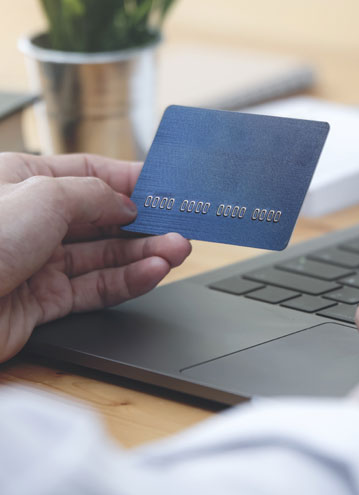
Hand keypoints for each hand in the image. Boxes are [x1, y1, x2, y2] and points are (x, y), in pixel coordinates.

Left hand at [0, 153, 190, 362]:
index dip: (129, 179)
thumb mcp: (42, 195)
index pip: (89, 175)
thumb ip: (94, 195)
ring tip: (178, 250)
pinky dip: (127, 281)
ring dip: (144, 254)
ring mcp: (39, 263)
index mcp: (24, 181)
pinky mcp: (44, 302)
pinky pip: (96, 288)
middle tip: (180, 225)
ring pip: (104, 256)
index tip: (163, 186)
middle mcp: (34, 222)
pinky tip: (153, 272)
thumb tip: (126, 203)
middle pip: (102, 219)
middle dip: (145, 222)